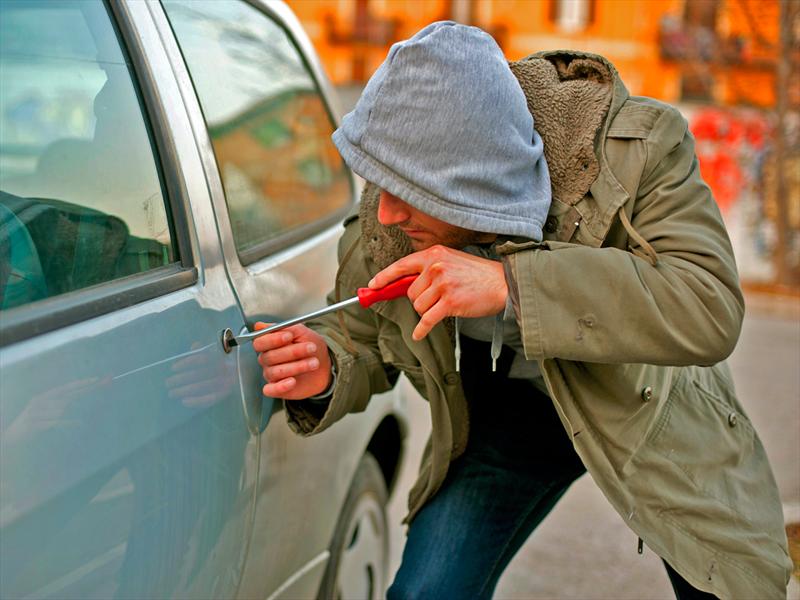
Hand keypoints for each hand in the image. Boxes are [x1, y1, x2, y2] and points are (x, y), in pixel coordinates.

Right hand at [253, 323, 331, 399]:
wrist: (325, 365)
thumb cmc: (311, 347)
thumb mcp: (302, 332)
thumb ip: (283, 328)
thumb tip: (260, 326)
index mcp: (269, 344)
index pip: (260, 342)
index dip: (272, 340)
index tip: (289, 337)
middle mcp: (267, 360)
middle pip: (269, 357)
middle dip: (293, 352)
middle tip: (310, 348)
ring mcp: (272, 374)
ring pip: (274, 372)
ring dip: (296, 367)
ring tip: (313, 363)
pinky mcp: (277, 388)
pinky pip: (270, 390)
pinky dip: (280, 386)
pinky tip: (292, 381)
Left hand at [369, 245, 507, 340]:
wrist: (502, 283)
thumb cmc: (477, 274)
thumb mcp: (451, 260)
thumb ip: (429, 268)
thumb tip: (404, 284)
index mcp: (434, 254)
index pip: (401, 265)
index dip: (384, 277)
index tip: (373, 285)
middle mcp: (435, 267)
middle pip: (409, 292)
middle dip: (419, 299)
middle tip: (437, 299)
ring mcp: (442, 284)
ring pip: (418, 306)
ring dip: (427, 311)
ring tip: (445, 305)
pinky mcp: (450, 302)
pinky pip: (427, 320)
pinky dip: (421, 329)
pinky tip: (419, 333)